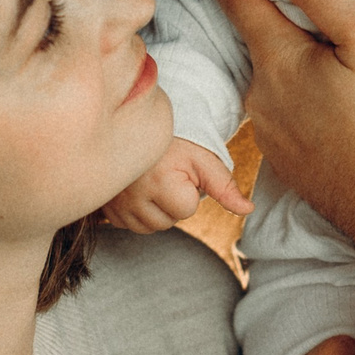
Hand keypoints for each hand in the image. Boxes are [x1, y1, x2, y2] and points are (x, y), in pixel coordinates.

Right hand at [103, 138, 253, 231]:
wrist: (137, 127)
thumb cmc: (176, 143)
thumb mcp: (203, 160)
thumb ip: (225, 186)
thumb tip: (249, 210)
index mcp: (160, 180)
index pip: (186, 210)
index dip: (189, 192)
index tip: (178, 171)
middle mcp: (134, 194)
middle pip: (167, 222)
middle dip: (172, 203)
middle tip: (165, 175)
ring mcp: (116, 202)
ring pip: (148, 227)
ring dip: (154, 210)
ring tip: (151, 182)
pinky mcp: (105, 207)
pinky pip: (128, 225)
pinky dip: (136, 212)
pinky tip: (137, 190)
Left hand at [208, 0, 354, 319]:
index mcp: (277, 59)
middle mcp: (260, 95)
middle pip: (247, 30)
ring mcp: (271, 132)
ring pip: (267, 70)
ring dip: (280, 43)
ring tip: (309, 25)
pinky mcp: (289, 158)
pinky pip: (282, 105)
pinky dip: (294, 82)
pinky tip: (326, 84)